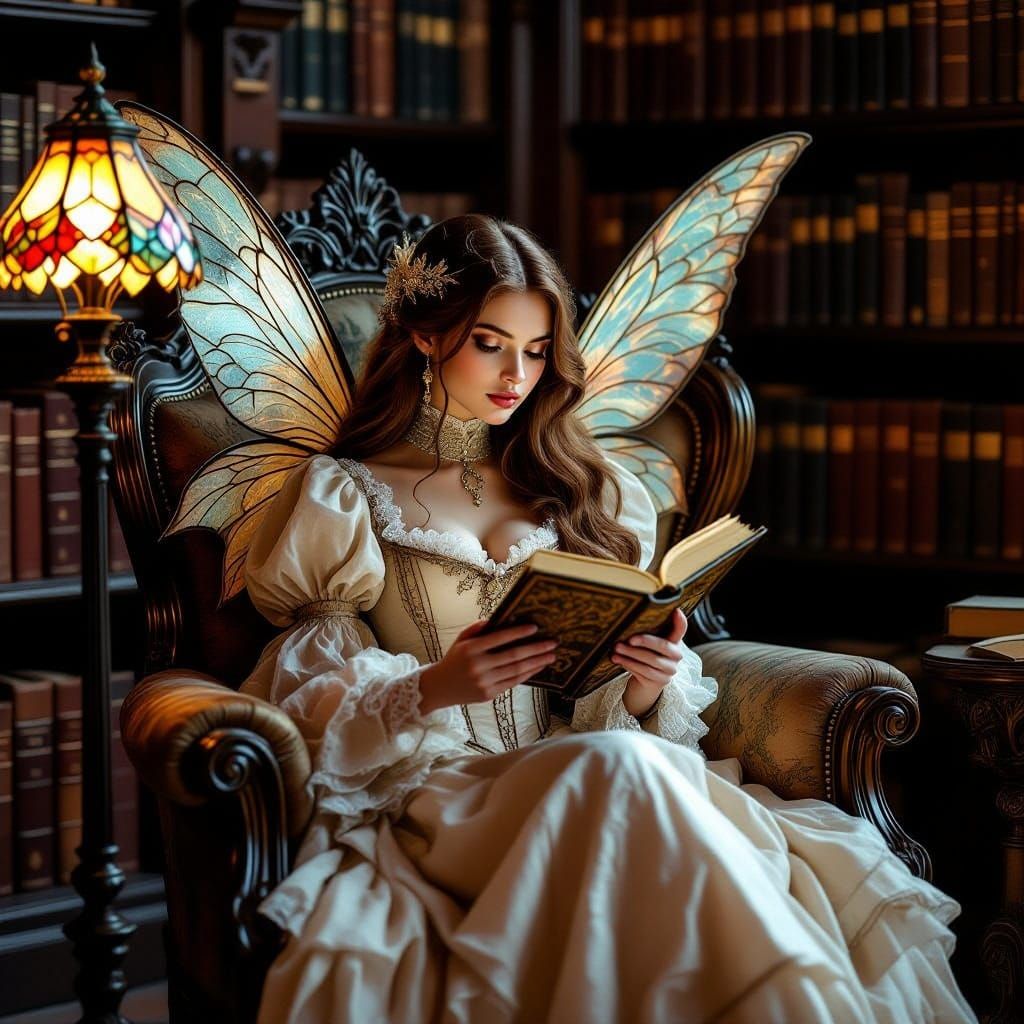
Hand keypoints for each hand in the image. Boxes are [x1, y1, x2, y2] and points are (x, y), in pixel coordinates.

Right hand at [418, 619, 557, 713]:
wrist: (439, 687)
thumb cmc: (454, 659)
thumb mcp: (461, 640)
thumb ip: (477, 629)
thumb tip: (498, 619)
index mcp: (470, 649)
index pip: (499, 638)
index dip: (518, 633)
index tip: (535, 628)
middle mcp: (478, 666)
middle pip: (513, 656)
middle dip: (535, 649)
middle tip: (552, 643)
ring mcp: (484, 682)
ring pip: (516, 670)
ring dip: (536, 662)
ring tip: (551, 655)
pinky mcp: (488, 695)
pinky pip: (513, 683)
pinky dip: (527, 674)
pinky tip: (538, 667)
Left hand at [613, 608, 687, 718]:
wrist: (645, 683)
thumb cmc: (644, 656)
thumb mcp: (647, 643)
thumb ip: (647, 632)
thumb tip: (632, 615)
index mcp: (674, 642)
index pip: (680, 630)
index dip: (680, 621)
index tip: (676, 611)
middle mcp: (676, 657)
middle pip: (663, 645)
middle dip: (644, 641)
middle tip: (627, 639)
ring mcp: (669, 671)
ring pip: (650, 661)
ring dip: (631, 655)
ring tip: (616, 650)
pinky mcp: (660, 682)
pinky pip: (643, 672)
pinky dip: (629, 665)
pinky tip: (618, 660)